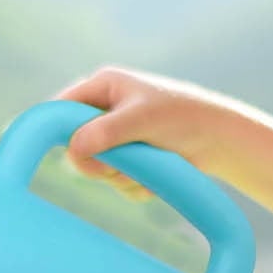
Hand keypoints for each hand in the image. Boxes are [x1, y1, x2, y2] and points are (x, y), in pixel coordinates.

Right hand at [54, 65, 236, 199]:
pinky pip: (115, 182)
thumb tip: (72, 149)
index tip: (62, 152)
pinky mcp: (128, 161)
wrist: (217, 140)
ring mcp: (116, 139)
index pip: (63, 106)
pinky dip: (132, 185)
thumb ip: (106, 132)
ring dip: (119, 175)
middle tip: (112, 166)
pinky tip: (153, 176)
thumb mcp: (141, 120)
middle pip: (75, 146)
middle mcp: (105, 112)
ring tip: (146, 164)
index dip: (55, 129)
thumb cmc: (181, 116)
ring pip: (96, 169)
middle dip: (95, 162)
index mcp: (104, 87)